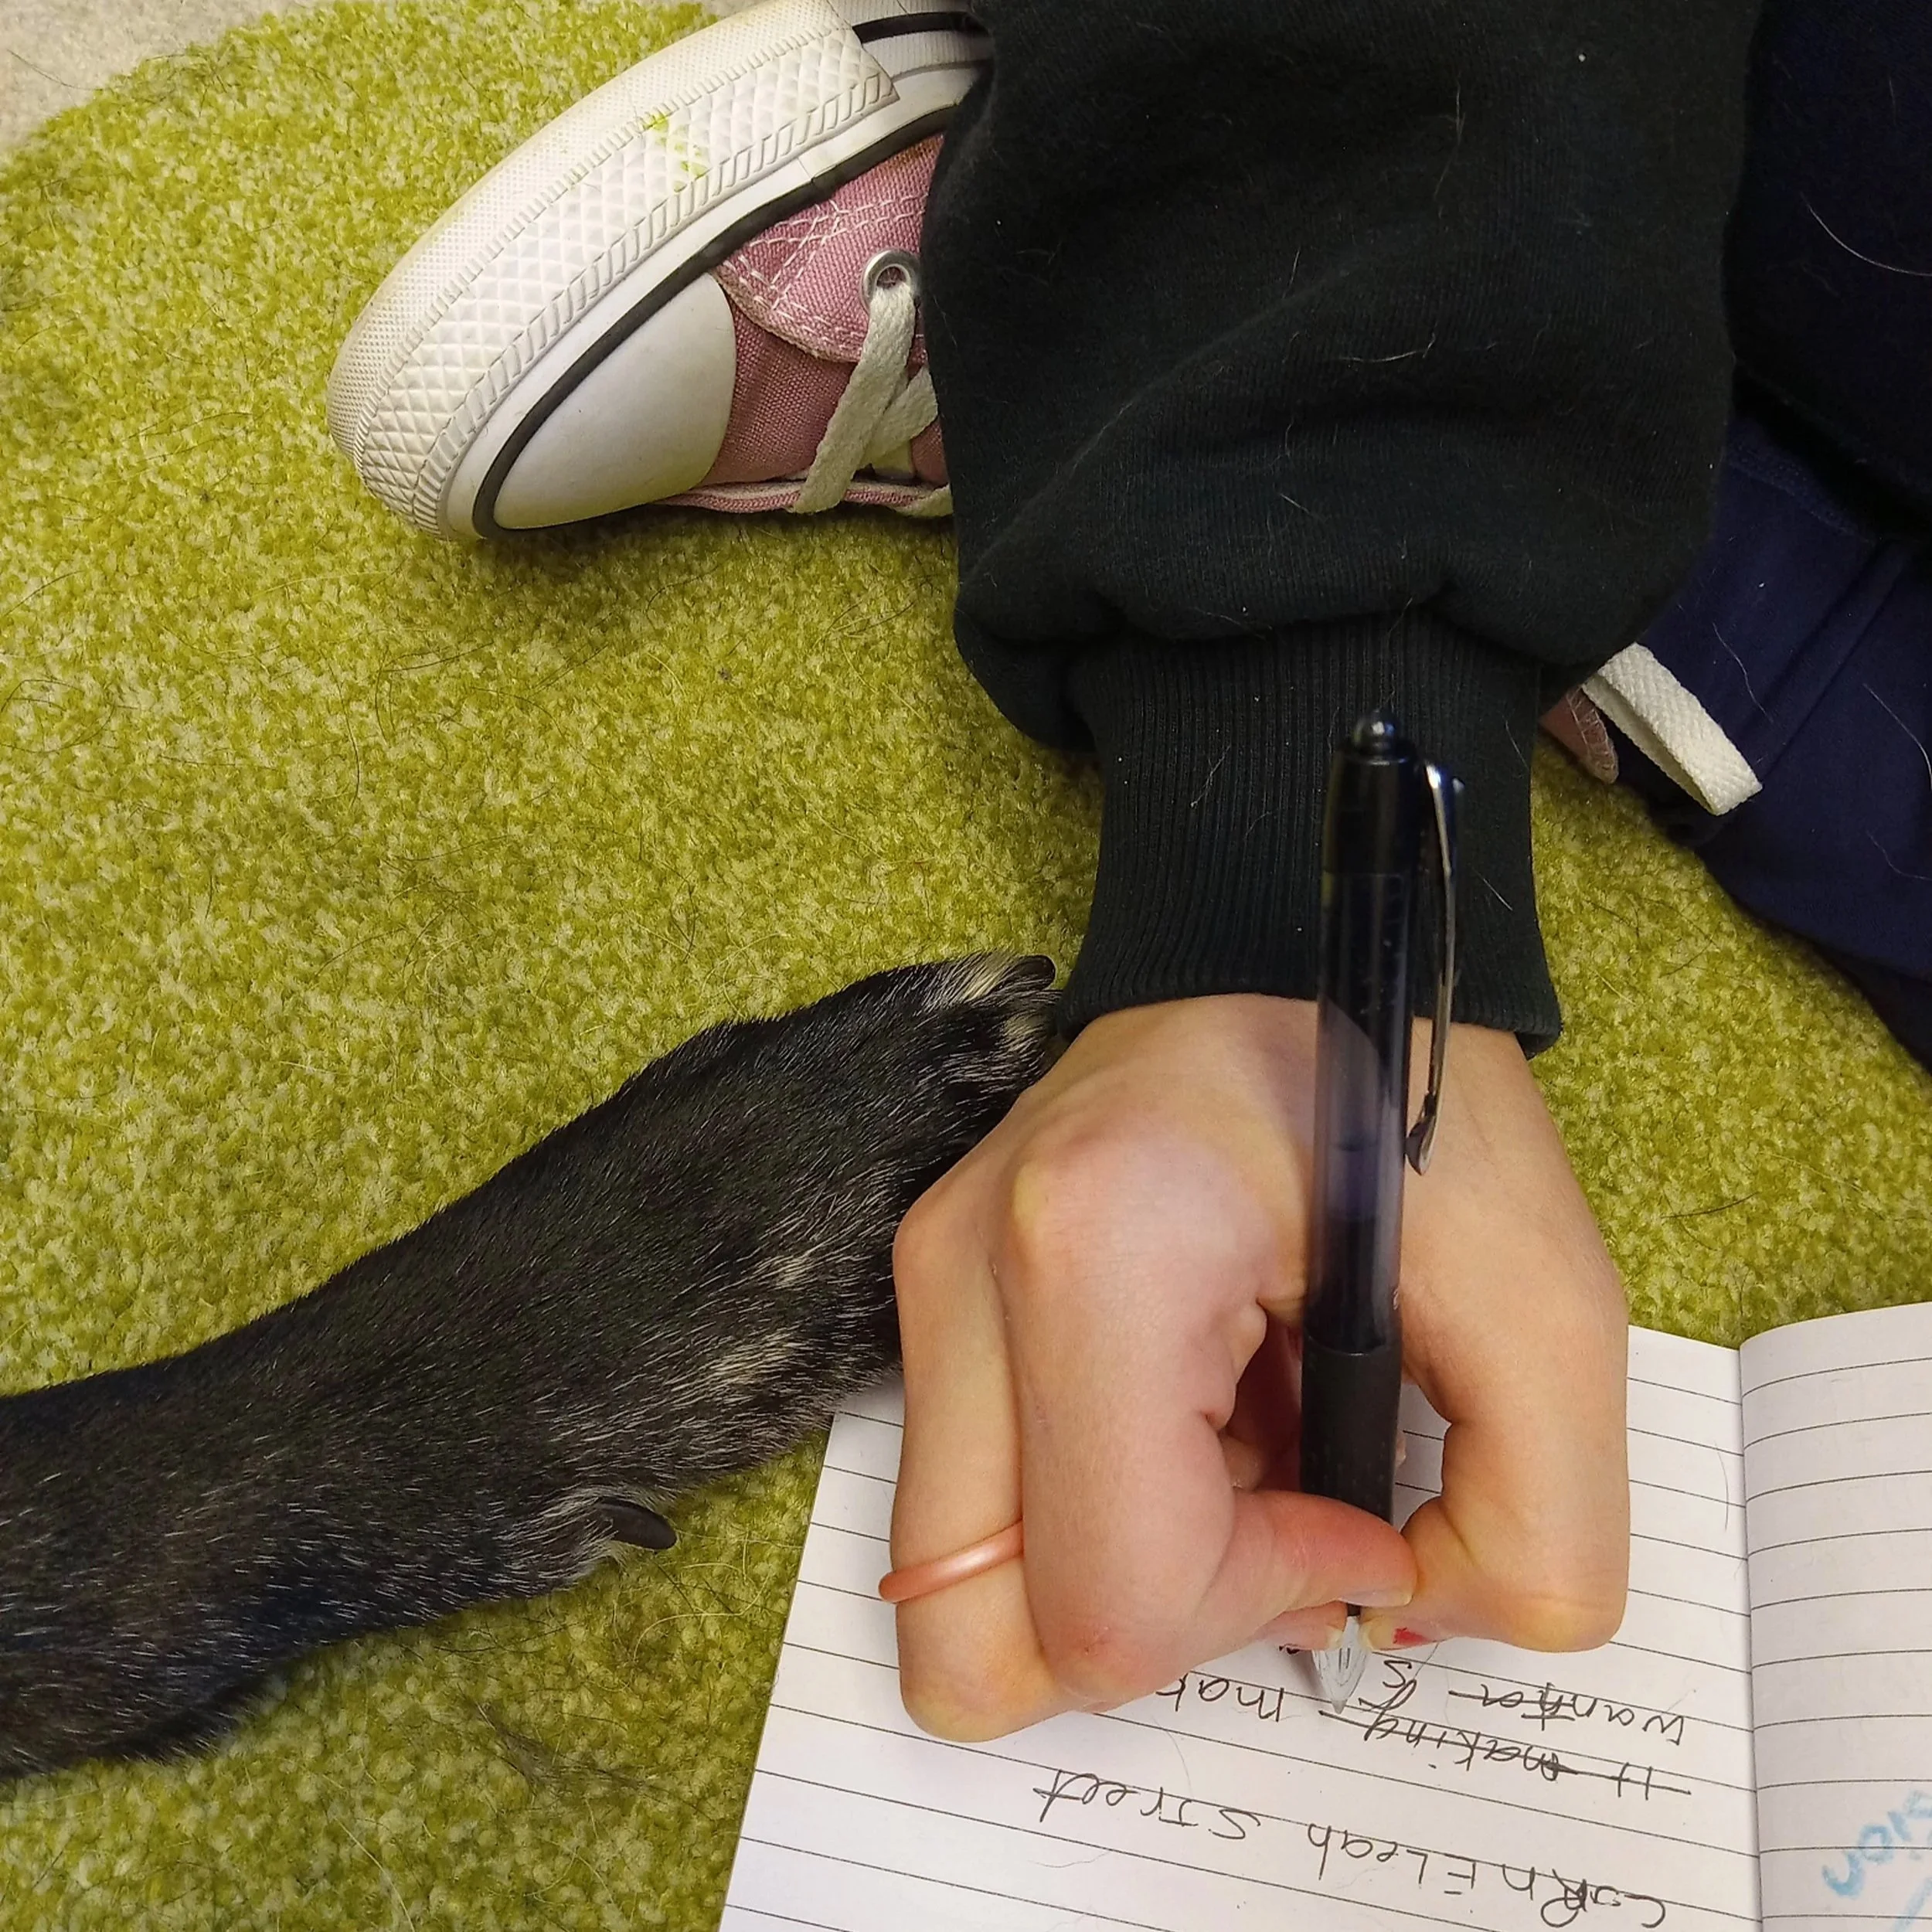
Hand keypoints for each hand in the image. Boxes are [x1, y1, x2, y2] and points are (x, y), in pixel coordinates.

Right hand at [889, 994, 1627, 1739]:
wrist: (1285, 945)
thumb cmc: (1408, 1089)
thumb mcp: (1550, 1303)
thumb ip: (1537, 1535)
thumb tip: (1385, 1630)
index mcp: (1095, 1253)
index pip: (1109, 1600)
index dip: (1257, 1608)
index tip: (1355, 1512)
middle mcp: (965, 1273)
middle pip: (966, 1641)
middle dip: (1148, 1630)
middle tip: (1271, 1515)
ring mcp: (930, 1279)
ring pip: (958, 1590)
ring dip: (1125, 1562)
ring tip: (1244, 1436)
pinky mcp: (935, 1287)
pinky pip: (981, 1503)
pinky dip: (1099, 1500)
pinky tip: (1202, 1399)